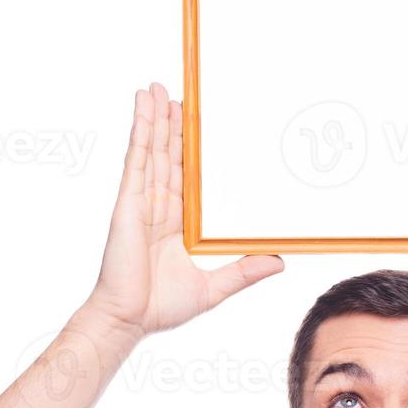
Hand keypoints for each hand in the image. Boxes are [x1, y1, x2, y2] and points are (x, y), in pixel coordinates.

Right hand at [86, 83, 283, 339]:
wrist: (130, 319)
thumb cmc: (161, 307)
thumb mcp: (214, 286)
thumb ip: (244, 271)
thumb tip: (279, 261)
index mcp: (176, 222)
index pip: (187, 177)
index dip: (191, 150)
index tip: (200, 125)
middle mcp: (158, 207)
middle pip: (168, 156)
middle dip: (172, 124)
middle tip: (181, 93)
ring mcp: (141, 201)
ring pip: (153, 149)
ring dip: (156, 117)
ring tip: (159, 88)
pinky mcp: (129, 200)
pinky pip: (137, 158)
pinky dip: (140, 129)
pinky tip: (142, 106)